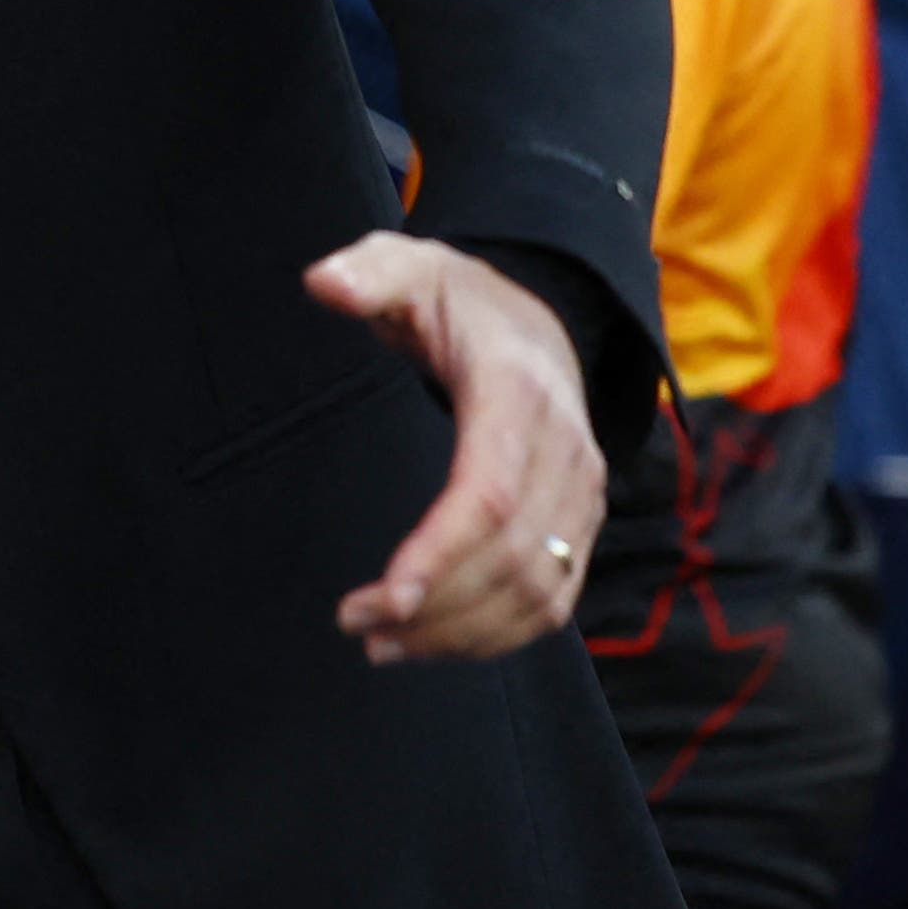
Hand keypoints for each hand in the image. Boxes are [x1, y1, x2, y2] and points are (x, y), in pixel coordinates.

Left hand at [311, 232, 606, 663]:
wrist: (535, 321)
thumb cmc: (456, 300)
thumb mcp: (408, 265)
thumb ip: (368, 272)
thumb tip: (324, 281)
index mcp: (519, 396)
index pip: (489, 493)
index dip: (443, 551)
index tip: (388, 595)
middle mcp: (566, 454)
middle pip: (512, 557)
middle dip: (436, 604)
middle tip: (354, 622)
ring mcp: (583, 497)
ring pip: (538, 591)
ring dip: (462, 632)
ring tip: (381, 643)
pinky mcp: (580, 527)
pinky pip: (554, 600)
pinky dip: (497, 635)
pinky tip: (431, 642)